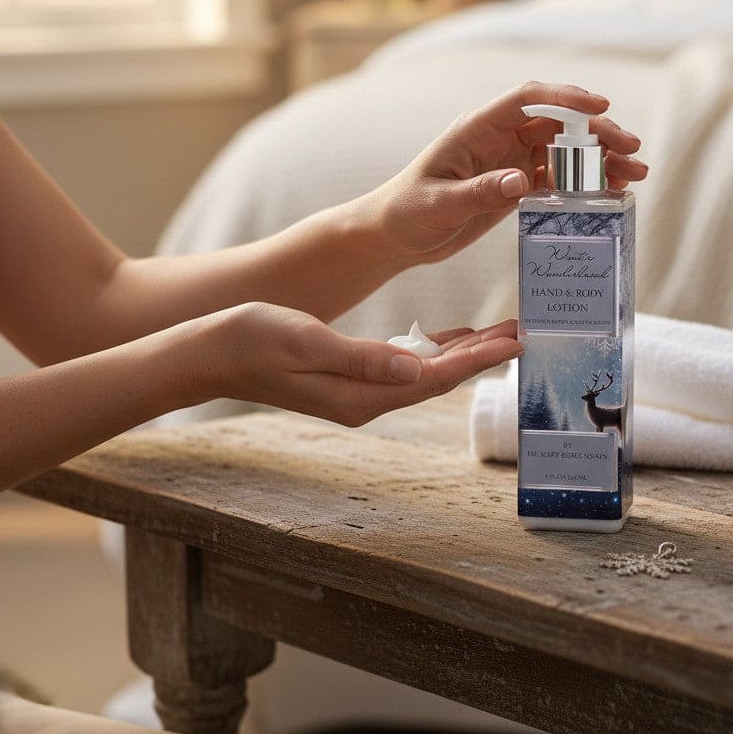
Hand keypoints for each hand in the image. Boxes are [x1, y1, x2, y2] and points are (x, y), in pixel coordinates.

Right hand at [196, 303, 520, 426]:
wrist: (208, 352)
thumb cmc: (251, 340)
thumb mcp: (307, 342)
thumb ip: (362, 359)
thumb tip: (417, 371)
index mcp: (359, 396)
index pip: (433, 378)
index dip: (477, 359)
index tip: (515, 342)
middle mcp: (365, 400)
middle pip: (438, 377)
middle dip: (482, 356)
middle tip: (524, 333)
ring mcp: (356, 392)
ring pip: (425, 372)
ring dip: (463, 352)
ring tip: (500, 333)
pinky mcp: (348, 376)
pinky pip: (403, 366)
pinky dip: (432, 350)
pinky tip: (449, 338)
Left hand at [370, 80, 646, 262]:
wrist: (394, 235)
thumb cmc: (407, 212)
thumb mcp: (438, 204)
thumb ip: (477, 192)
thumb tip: (520, 181)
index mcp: (477, 128)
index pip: (527, 99)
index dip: (565, 98)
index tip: (598, 107)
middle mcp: (498, 138)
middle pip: (557, 123)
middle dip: (597, 132)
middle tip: (631, 148)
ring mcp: (510, 161)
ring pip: (565, 150)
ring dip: (600, 158)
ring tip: (635, 172)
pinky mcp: (516, 185)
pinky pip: (558, 177)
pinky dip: (586, 182)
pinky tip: (612, 192)